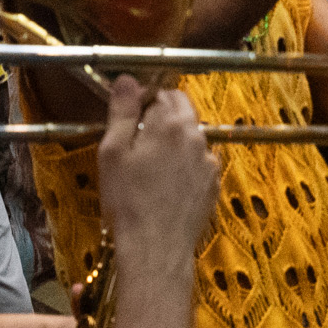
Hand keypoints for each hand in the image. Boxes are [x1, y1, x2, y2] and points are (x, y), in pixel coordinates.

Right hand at [96, 81, 221, 272]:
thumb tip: (127, 79)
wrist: (155, 249)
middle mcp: (196, 136)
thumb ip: (122, 111)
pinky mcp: (214, 184)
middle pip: (181, 111)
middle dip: (161, 117)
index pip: (161, 93)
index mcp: (170, 123)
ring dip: (174, 142)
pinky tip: (167, 186)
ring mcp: (209, 161)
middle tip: (137, 142)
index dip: (143, 102)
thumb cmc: (127, 201)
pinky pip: (199, 163)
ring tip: (150, 169)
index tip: (129, 119)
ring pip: (191, 138)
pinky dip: (185, 165)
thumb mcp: (113, 152)